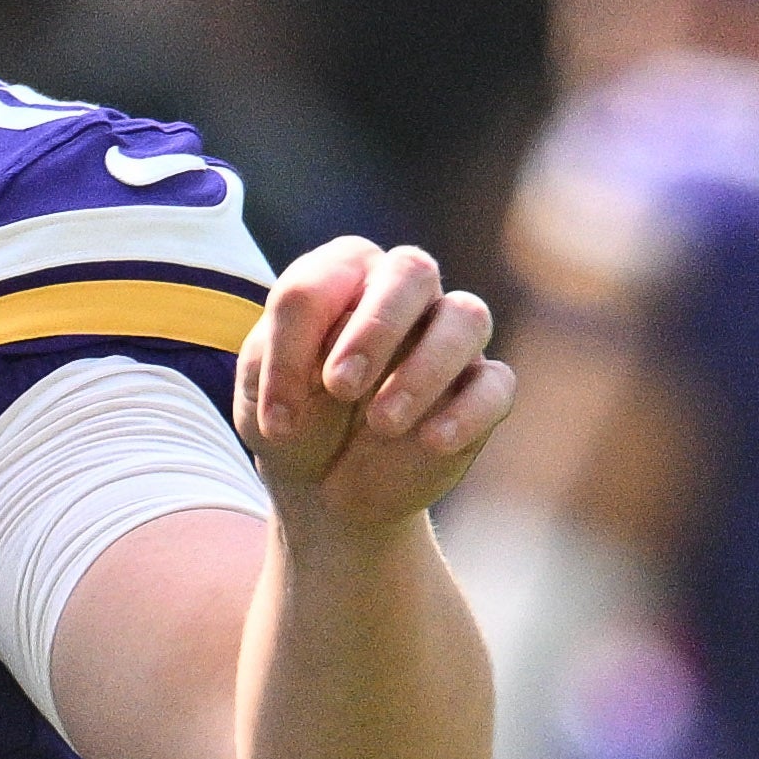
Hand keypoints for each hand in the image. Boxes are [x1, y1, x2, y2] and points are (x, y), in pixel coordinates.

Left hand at [235, 239, 516, 541]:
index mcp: (343, 278)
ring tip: (382, 423)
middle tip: (341, 388)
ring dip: (425, 368)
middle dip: (376, 326)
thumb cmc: (297, 421)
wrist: (326, 488)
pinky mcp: (479, 390)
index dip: (294, 346)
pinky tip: (432, 441)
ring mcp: (447, 340)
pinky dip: (468, 411)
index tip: (277, 418)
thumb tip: (330, 370)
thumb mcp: (263, 400)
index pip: (325, 280)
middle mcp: (402, 295)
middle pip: (412, 270)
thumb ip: (278, 367)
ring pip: (466, 317)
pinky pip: (496, 384)